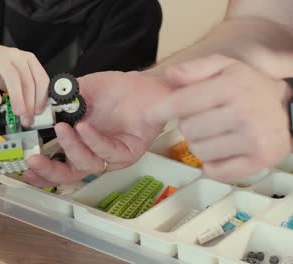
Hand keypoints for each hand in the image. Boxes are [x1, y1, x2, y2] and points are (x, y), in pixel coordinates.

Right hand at [0, 42, 49, 126]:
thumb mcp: (14, 76)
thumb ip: (24, 91)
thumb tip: (31, 112)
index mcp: (28, 59)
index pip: (41, 78)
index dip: (41, 97)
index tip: (38, 112)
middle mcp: (16, 56)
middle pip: (27, 80)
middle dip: (29, 102)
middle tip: (27, 118)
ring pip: (12, 77)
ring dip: (17, 97)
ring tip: (17, 112)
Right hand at [23, 71, 170, 186]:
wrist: (142, 84)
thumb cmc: (113, 91)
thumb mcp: (81, 92)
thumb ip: (60, 101)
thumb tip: (35, 107)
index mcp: (80, 146)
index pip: (58, 166)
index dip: (41, 172)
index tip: (24, 169)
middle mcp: (94, 155)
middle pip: (69, 175)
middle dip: (49, 170)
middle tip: (33, 159)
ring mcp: (111, 157)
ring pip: (87, 164)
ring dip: (71, 147)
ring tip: (62, 128)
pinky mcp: (128, 152)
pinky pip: (108, 151)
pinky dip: (92, 140)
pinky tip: (83, 126)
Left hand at [145, 55, 291, 181]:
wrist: (288, 110)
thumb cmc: (249, 88)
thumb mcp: (224, 67)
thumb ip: (195, 68)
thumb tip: (170, 75)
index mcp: (232, 86)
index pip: (183, 103)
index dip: (160, 110)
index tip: (149, 115)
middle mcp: (244, 113)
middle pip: (188, 129)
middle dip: (188, 125)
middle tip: (203, 119)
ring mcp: (253, 139)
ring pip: (198, 151)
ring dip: (200, 144)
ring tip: (215, 133)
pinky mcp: (259, 161)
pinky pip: (215, 171)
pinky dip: (213, 164)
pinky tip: (223, 150)